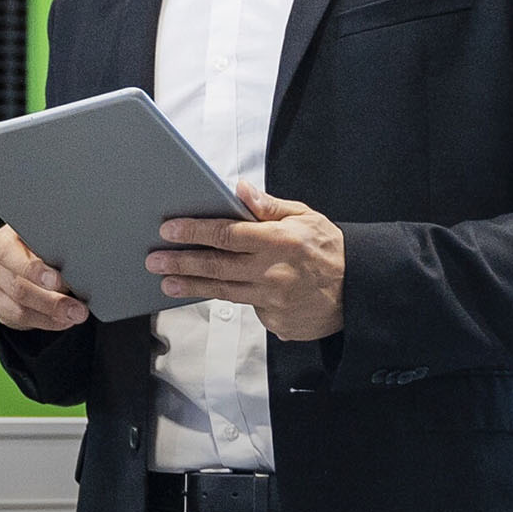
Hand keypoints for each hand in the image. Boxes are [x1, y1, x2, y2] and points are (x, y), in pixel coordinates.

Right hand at [0, 224, 89, 332]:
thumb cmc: (48, 246)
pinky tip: (63, 321)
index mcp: (6, 238)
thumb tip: (78, 269)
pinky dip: (46, 322)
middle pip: (18, 286)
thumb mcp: (51, 241)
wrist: (34, 263)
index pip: (8, 252)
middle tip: (78, 308)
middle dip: (52, 300)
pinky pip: (20, 321)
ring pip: (19, 308)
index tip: (57, 281)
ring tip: (76, 315)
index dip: (32, 269)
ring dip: (52, 315)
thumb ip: (58, 249)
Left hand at [149, 187, 346, 342]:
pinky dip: (237, 298)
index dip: (194, 231)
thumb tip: (239, 189)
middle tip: (153, 259)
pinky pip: (249, 309)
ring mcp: (274, 301)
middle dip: (181, 261)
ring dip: (192, 286)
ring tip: (167, 282)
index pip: (226, 234)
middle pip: (216, 266)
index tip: (168, 230)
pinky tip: (224, 293)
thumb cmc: (329, 249)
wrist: (359, 291)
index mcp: (278, 241)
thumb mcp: (305, 217)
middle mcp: (273, 272)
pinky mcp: (277, 322)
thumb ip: (269, 207)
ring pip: (224, 292)